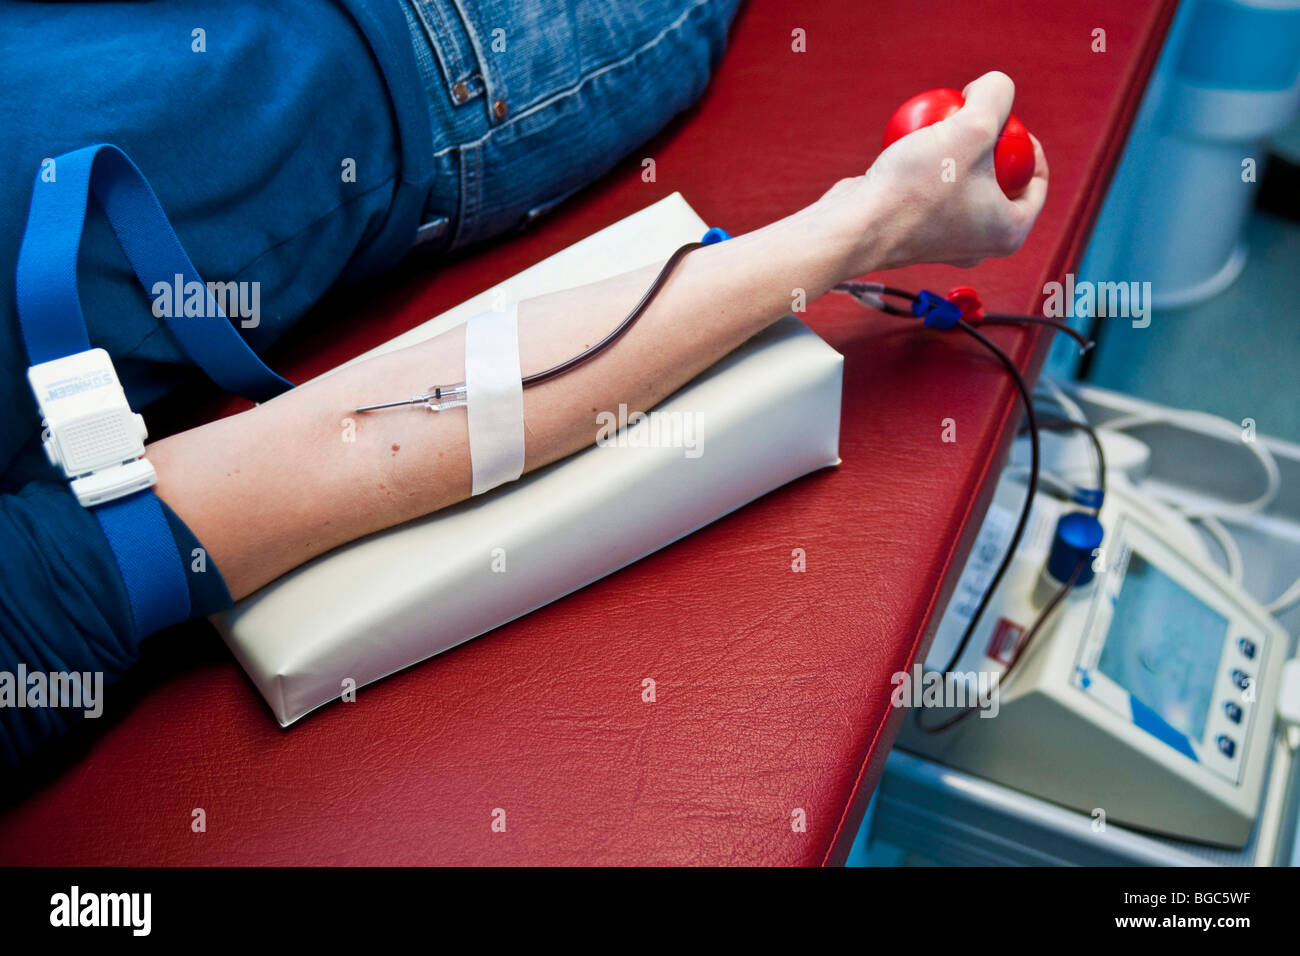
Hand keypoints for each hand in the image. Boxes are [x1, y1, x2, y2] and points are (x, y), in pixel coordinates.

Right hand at [818, 71, 1047, 273]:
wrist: (856, 227)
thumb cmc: (917, 186)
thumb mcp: (972, 125)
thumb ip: (996, 95)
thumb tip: (998, 85)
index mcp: (1009, 232)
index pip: (1036, 179)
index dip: (1026, 141)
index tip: (1004, 118)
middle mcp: (981, 243)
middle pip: (1000, 182)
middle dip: (990, 146)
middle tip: (973, 120)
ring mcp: (947, 242)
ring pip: (965, 185)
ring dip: (955, 152)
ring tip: (941, 127)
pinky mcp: (916, 234)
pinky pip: (934, 194)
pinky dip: (927, 169)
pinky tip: (913, 142)